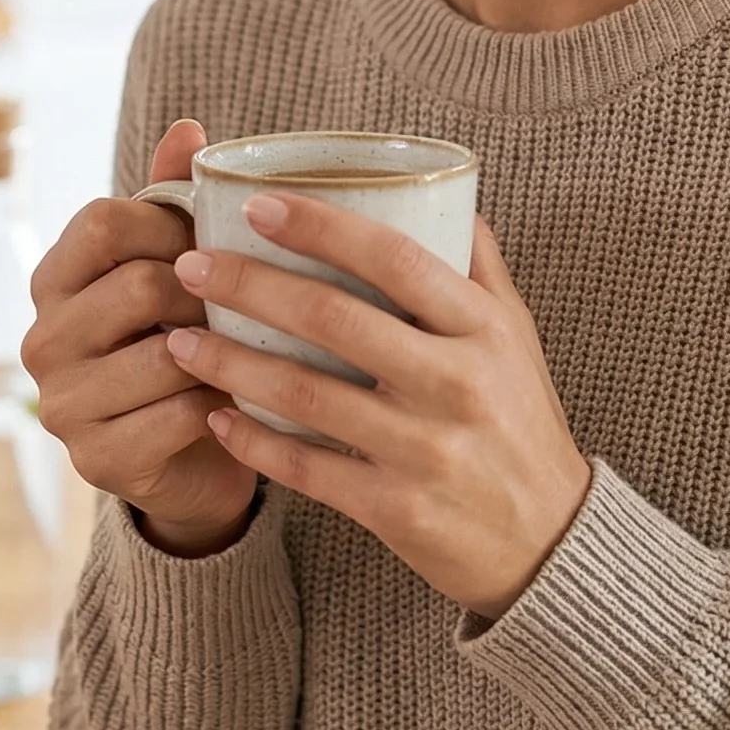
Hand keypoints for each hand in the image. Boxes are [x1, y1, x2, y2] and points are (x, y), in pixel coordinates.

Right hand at [23, 120, 259, 554]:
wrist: (193, 448)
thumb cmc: (184, 333)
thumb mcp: (177, 261)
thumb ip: (175, 195)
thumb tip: (189, 128)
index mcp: (56, 277)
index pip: (103, 222)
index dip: (171, 225)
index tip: (214, 241)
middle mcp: (42, 339)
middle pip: (139, 285)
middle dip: (209, 292)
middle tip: (246, 303)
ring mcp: (62, 405)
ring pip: (163, 356)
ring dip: (222, 352)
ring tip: (251, 349)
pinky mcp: (96, 461)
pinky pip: (175, 417)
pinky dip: (220, 405)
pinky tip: (238, 399)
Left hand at [167, 193, 591, 618]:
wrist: (551, 540)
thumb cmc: (522, 420)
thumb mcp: (517, 335)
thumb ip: (479, 264)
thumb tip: (442, 188)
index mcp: (482, 327)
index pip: (394, 256)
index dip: (321, 227)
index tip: (258, 204)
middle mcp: (455, 381)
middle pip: (333, 319)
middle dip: (248, 285)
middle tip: (190, 265)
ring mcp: (424, 449)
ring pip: (305, 395)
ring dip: (230, 363)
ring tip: (178, 339)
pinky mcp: (397, 508)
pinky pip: (306, 469)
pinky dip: (253, 441)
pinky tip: (215, 417)